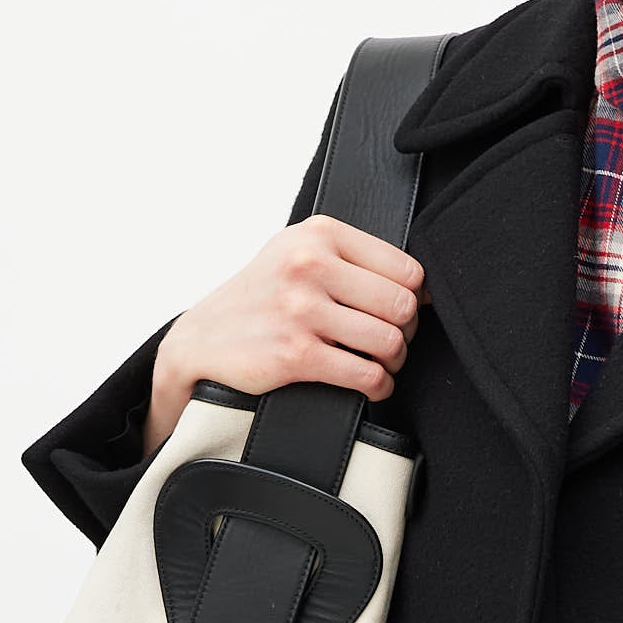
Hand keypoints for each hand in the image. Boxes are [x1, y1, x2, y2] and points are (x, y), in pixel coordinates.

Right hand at [143, 221, 424, 454]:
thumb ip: (348, 257)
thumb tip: (420, 286)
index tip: (401, 313)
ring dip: (395, 362)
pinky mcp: (296, 354)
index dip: (414, 297)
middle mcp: (310, 266)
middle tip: (393, 342)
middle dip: (407, 332)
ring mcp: (301, 310)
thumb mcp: (296, 252)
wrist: (202, 338)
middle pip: (402, 306)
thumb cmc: (260, 297)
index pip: (405, 269)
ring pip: (389, 342)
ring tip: (382, 364)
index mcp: (319, 235)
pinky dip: (379, 387)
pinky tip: (371, 385)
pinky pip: (367, 375)